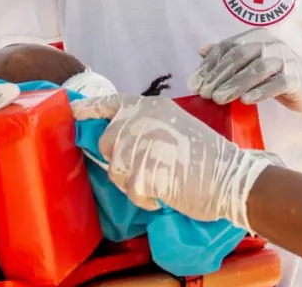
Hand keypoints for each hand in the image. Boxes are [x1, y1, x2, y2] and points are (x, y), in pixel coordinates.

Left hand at [71, 94, 280, 229]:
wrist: (230, 177)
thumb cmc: (206, 156)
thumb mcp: (175, 126)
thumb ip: (146, 127)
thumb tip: (116, 138)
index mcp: (149, 106)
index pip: (109, 103)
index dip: (88, 109)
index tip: (71, 111)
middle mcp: (139, 120)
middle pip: (106, 143)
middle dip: (121, 161)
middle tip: (150, 169)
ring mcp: (138, 146)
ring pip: (115, 171)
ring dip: (134, 182)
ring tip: (163, 180)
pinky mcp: (141, 173)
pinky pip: (131, 192)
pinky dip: (146, 199)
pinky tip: (167, 192)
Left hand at [187, 29, 301, 115]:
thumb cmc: (275, 74)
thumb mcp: (251, 63)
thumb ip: (228, 55)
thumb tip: (201, 50)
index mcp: (256, 36)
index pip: (227, 47)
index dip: (209, 64)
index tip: (194, 83)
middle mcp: (269, 43)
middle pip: (239, 56)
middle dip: (219, 75)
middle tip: (205, 93)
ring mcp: (284, 58)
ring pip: (256, 69)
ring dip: (235, 84)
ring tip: (219, 99)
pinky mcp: (295, 77)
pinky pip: (276, 83)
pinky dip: (260, 91)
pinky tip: (246, 100)